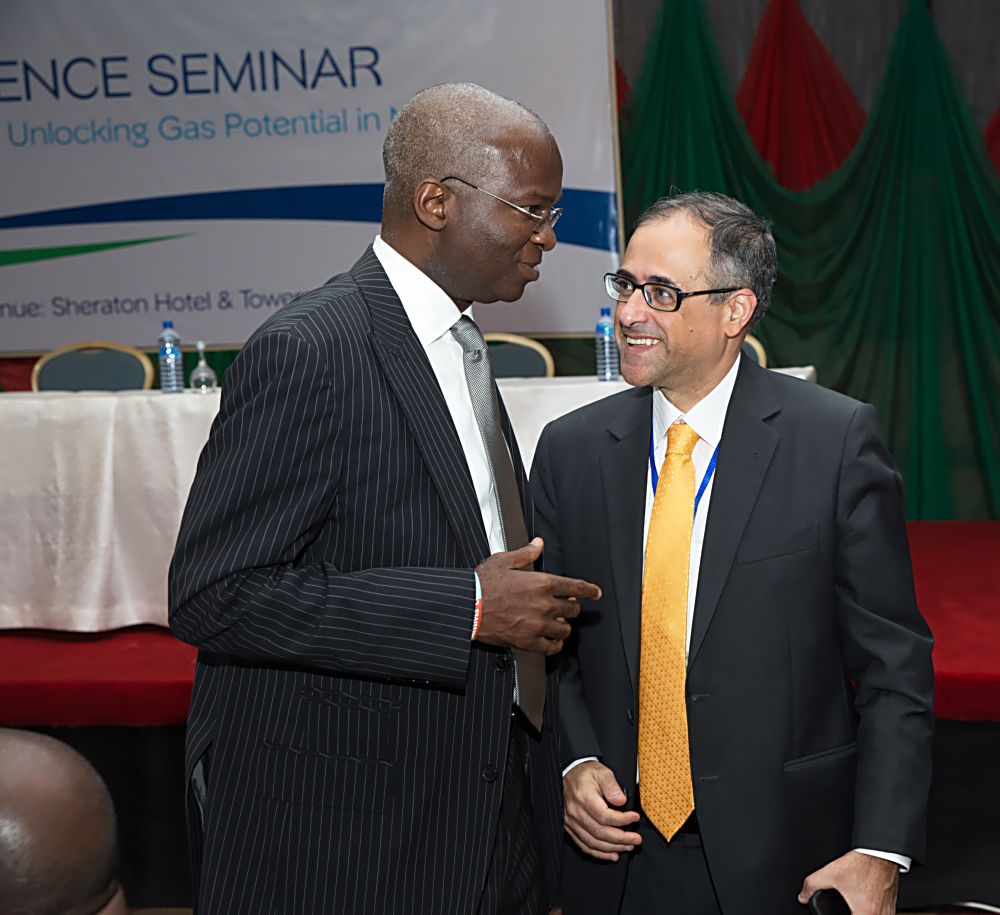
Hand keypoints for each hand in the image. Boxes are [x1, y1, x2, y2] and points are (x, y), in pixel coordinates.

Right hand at [475, 538, 600, 654]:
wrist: (466, 607)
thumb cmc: (481, 584)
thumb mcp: (503, 561)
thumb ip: (526, 553)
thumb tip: (538, 544)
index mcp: (541, 583)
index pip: (576, 587)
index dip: (590, 590)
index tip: (595, 593)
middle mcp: (544, 605)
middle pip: (573, 610)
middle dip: (573, 607)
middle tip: (568, 607)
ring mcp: (537, 625)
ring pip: (565, 630)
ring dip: (564, 626)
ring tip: (558, 623)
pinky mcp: (528, 641)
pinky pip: (551, 648)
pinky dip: (555, 645)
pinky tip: (552, 641)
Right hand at [563, 760, 640, 861]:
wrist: (568, 774)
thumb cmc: (586, 774)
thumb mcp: (601, 772)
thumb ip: (612, 786)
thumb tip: (622, 802)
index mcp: (584, 797)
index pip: (604, 816)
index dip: (622, 820)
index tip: (635, 818)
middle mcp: (575, 812)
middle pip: (600, 832)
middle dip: (621, 838)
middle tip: (636, 839)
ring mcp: (571, 822)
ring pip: (593, 842)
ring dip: (613, 848)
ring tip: (628, 846)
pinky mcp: (570, 828)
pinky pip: (584, 845)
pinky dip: (599, 853)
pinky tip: (612, 854)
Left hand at [799, 851, 898, 914]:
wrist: (879, 853)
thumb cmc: (861, 863)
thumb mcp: (830, 873)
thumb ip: (812, 885)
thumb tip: (803, 897)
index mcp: (864, 912)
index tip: (841, 914)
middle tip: (847, 910)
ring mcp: (888, 911)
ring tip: (853, 909)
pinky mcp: (892, 906)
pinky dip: (874, 914)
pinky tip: (865, 908)